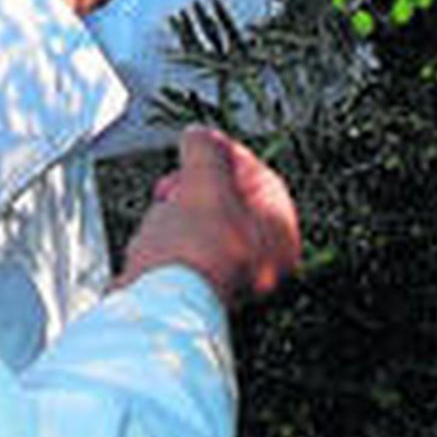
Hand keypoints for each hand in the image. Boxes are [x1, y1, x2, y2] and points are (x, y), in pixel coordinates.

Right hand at [115, 125, 300, 306]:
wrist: (159, 302)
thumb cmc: (194, 250)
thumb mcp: (203, 178)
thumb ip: (204, 148)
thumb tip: (200, 135)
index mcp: (281, 237)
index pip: (259, 178)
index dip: (226, 153)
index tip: (203, 141)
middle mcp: (265, 264)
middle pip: (230, 201)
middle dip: (195, 184)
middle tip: (177, 179)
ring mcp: (233, 280)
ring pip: (206, 225)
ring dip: (179, 209)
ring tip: (164, 208)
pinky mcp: (201, 290)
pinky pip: (189, 250)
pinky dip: (171, 237)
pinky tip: (156, 236)